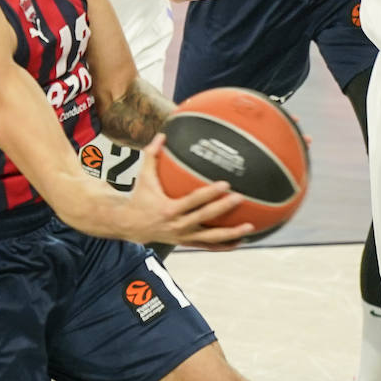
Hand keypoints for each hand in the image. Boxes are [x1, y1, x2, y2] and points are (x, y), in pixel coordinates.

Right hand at [125, 137, 253, 246]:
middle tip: (241, 198)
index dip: (209, 193)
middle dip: (223, 208)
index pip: (193, 201)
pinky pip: (208, 246)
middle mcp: (177, 225)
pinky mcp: (187, 243)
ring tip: (249, 227)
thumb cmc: (140, 197)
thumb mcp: (143, 176)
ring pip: (210, 238)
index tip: (225, 184)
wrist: (131, 225)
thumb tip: (162, 134)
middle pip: (204, 218)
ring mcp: (183, 236)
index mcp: (168, 208)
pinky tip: (241, 241)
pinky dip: (224, 245)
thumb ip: (151, 155)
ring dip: (230, 234)